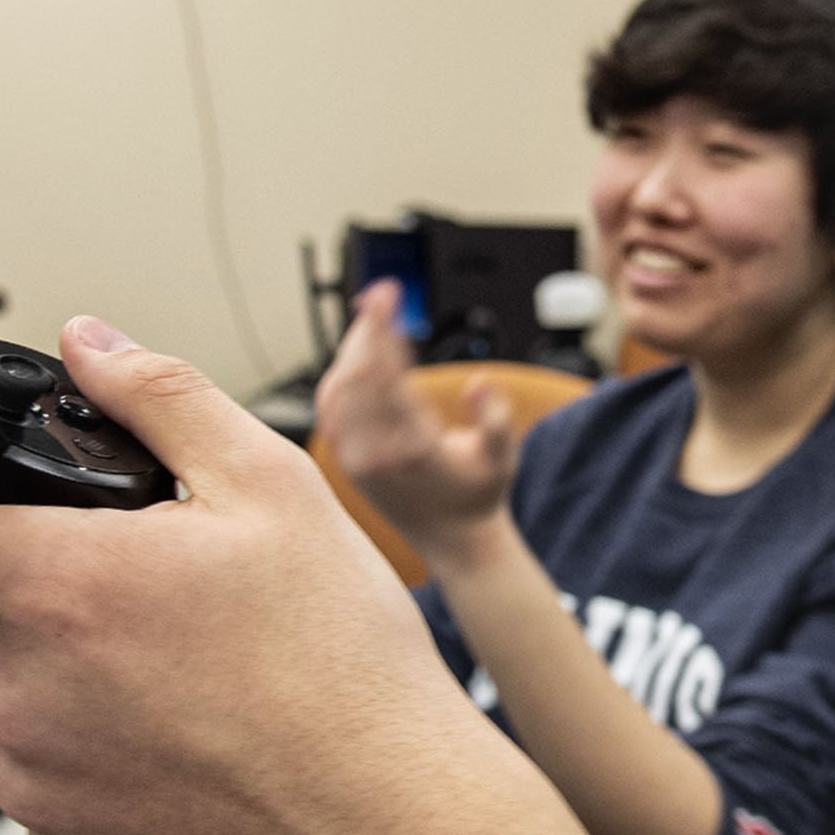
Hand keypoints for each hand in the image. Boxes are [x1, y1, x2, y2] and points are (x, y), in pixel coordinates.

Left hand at [0, 317, 563, 834]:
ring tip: (211, 684)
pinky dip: (108, 749)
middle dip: (60, 586)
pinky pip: (51, 769)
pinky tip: (197, 746)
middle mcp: (18, 683)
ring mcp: (30, 775)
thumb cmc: (347, 670)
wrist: (397, 829)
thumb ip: (161, 400)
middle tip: (183, 603)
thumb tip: (87, 346)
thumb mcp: (276, 489)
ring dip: (88, 669)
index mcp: (54, 582)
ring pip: (22, 687)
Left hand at [315, 281, 517, 561]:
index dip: (383, 328)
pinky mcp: (347, 461)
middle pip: (355, 374)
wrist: (453, 542)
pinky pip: (332, 408)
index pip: (386, 374)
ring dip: (352, 347)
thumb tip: (479, 384)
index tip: (389, 293)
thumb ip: (496, 420)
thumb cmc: (479, 496)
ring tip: (375, 319)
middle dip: (366, 327)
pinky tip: (358, 355)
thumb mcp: (503, 458)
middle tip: (384, 295)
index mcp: (412, 449)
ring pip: (338, 388)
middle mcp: (374, 455)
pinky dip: (341, 373)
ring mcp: (355, 460)